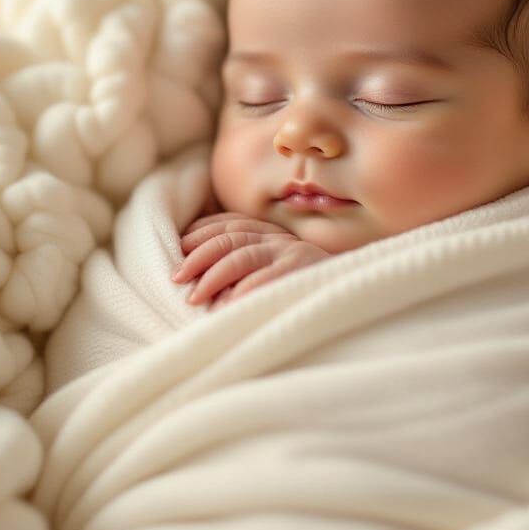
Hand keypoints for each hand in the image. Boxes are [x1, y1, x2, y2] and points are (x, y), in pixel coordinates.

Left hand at [172, 211, 330, 308]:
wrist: (352, 290)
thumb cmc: (305, 283)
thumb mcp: (277, 265)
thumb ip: (249, 262)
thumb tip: (204, 278)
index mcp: (270, 233)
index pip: (229, 224)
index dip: (201, 233)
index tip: (179, 248)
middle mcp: (278, 239)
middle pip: (231, 237)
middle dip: (199, 255)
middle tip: (176, 277)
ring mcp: (290, 253)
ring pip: (243, 255)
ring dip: (214, 275)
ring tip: (194, 297)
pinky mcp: (301, 272)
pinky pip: (268, 278)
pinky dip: (246, 290)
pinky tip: (228, 305)